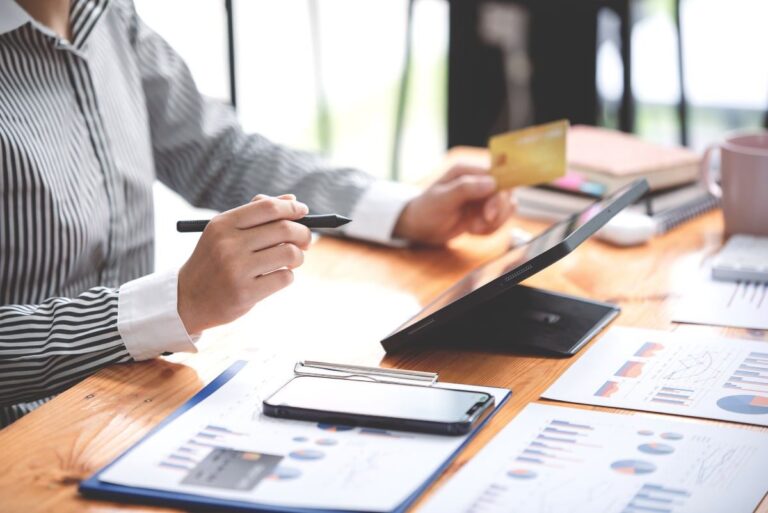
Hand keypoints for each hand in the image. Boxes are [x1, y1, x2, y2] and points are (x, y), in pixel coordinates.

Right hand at [177, 195, 311, 333]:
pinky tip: (277, 277)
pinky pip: (284, 278)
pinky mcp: (245, 293)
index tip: (304, 211)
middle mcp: (228, 245)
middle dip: (302, 234)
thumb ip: (255, 213)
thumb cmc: (214, 261)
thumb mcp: (224, 232)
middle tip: (306, 240)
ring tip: (293, 260)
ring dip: (298, 256)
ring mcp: (236, 270)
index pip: (267, 208)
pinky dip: (288, 276)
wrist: (188, 299)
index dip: (292, 208)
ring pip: (289, 253)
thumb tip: (292, 199)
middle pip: (284, 229)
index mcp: (223, 224)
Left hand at [393, 164, 513, 244]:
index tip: (489, 213)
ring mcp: (483, 196)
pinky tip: (473, 231)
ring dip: (494, 222)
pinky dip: (490, 229)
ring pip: (507, 206)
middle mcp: (478, 180)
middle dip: (497, 211)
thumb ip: (466, 189)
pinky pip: (500, 219)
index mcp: (467, 170)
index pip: (497, 174)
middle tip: (480, 224)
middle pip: (506, 191)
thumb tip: (492, 182)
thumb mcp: (442, 199)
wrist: (421, 227)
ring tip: (474, 228)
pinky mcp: (486, 210)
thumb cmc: (426, 210)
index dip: (499, 193)